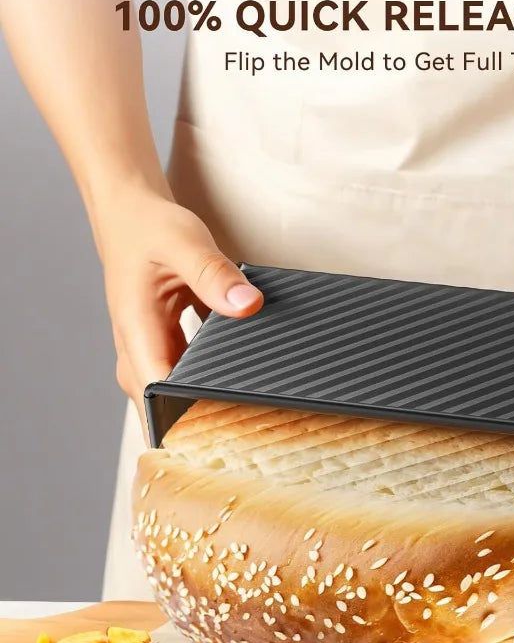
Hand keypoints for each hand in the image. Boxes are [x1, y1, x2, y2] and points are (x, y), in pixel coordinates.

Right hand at [91, 185, 263, 435]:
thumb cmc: (149, 228)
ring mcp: (150, 354)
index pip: (159, 397)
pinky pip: (187, 380)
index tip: (227, 426)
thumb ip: (214, 275)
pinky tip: (244, 380)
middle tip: (251, 428)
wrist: (131, 215)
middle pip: (166, 409)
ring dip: (209, 405)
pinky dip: (212, 382)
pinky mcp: (165, 350)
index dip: (190, 417)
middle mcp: (138, 353)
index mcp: (137, 333)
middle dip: (203, 422)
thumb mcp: (184, 243)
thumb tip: (248, 306)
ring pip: (176, 399)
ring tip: (254, 412)